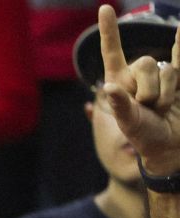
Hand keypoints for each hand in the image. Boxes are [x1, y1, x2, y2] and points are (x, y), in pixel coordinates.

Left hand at [97, 4, 179, 174]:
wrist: (171, 146)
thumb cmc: (145, 136)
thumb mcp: (130, 123)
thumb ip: (120, 105)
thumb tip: (108, 88)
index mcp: (119, 81)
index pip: (113, 52)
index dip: (109, 31)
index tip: (105, 8)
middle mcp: (138, 75)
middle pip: (146, 63)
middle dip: (148, 89)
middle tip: (148, 108)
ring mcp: (159, 76)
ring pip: (167, 69)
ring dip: (166, 92)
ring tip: (163, 108)